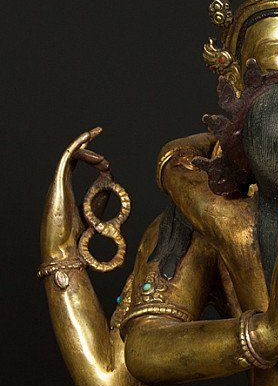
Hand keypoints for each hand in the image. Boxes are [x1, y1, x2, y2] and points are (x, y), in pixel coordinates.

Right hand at [40, 127, 109, 261]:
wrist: (65, 253)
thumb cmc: (78, 242)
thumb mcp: (95, 214)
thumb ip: (102, 198)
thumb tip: (111, 182)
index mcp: (68, 191)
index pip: (79, 165)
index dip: (93, 158)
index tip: (106, 155)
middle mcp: (61, 185)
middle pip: (74, 157)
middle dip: (86, 143)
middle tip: (97, 131)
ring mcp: (59, 184)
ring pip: (70, 154)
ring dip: (85, 145)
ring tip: (97, 139)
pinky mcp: (59, 185)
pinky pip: (67, 158)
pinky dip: (78, 146)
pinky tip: (89, 139)